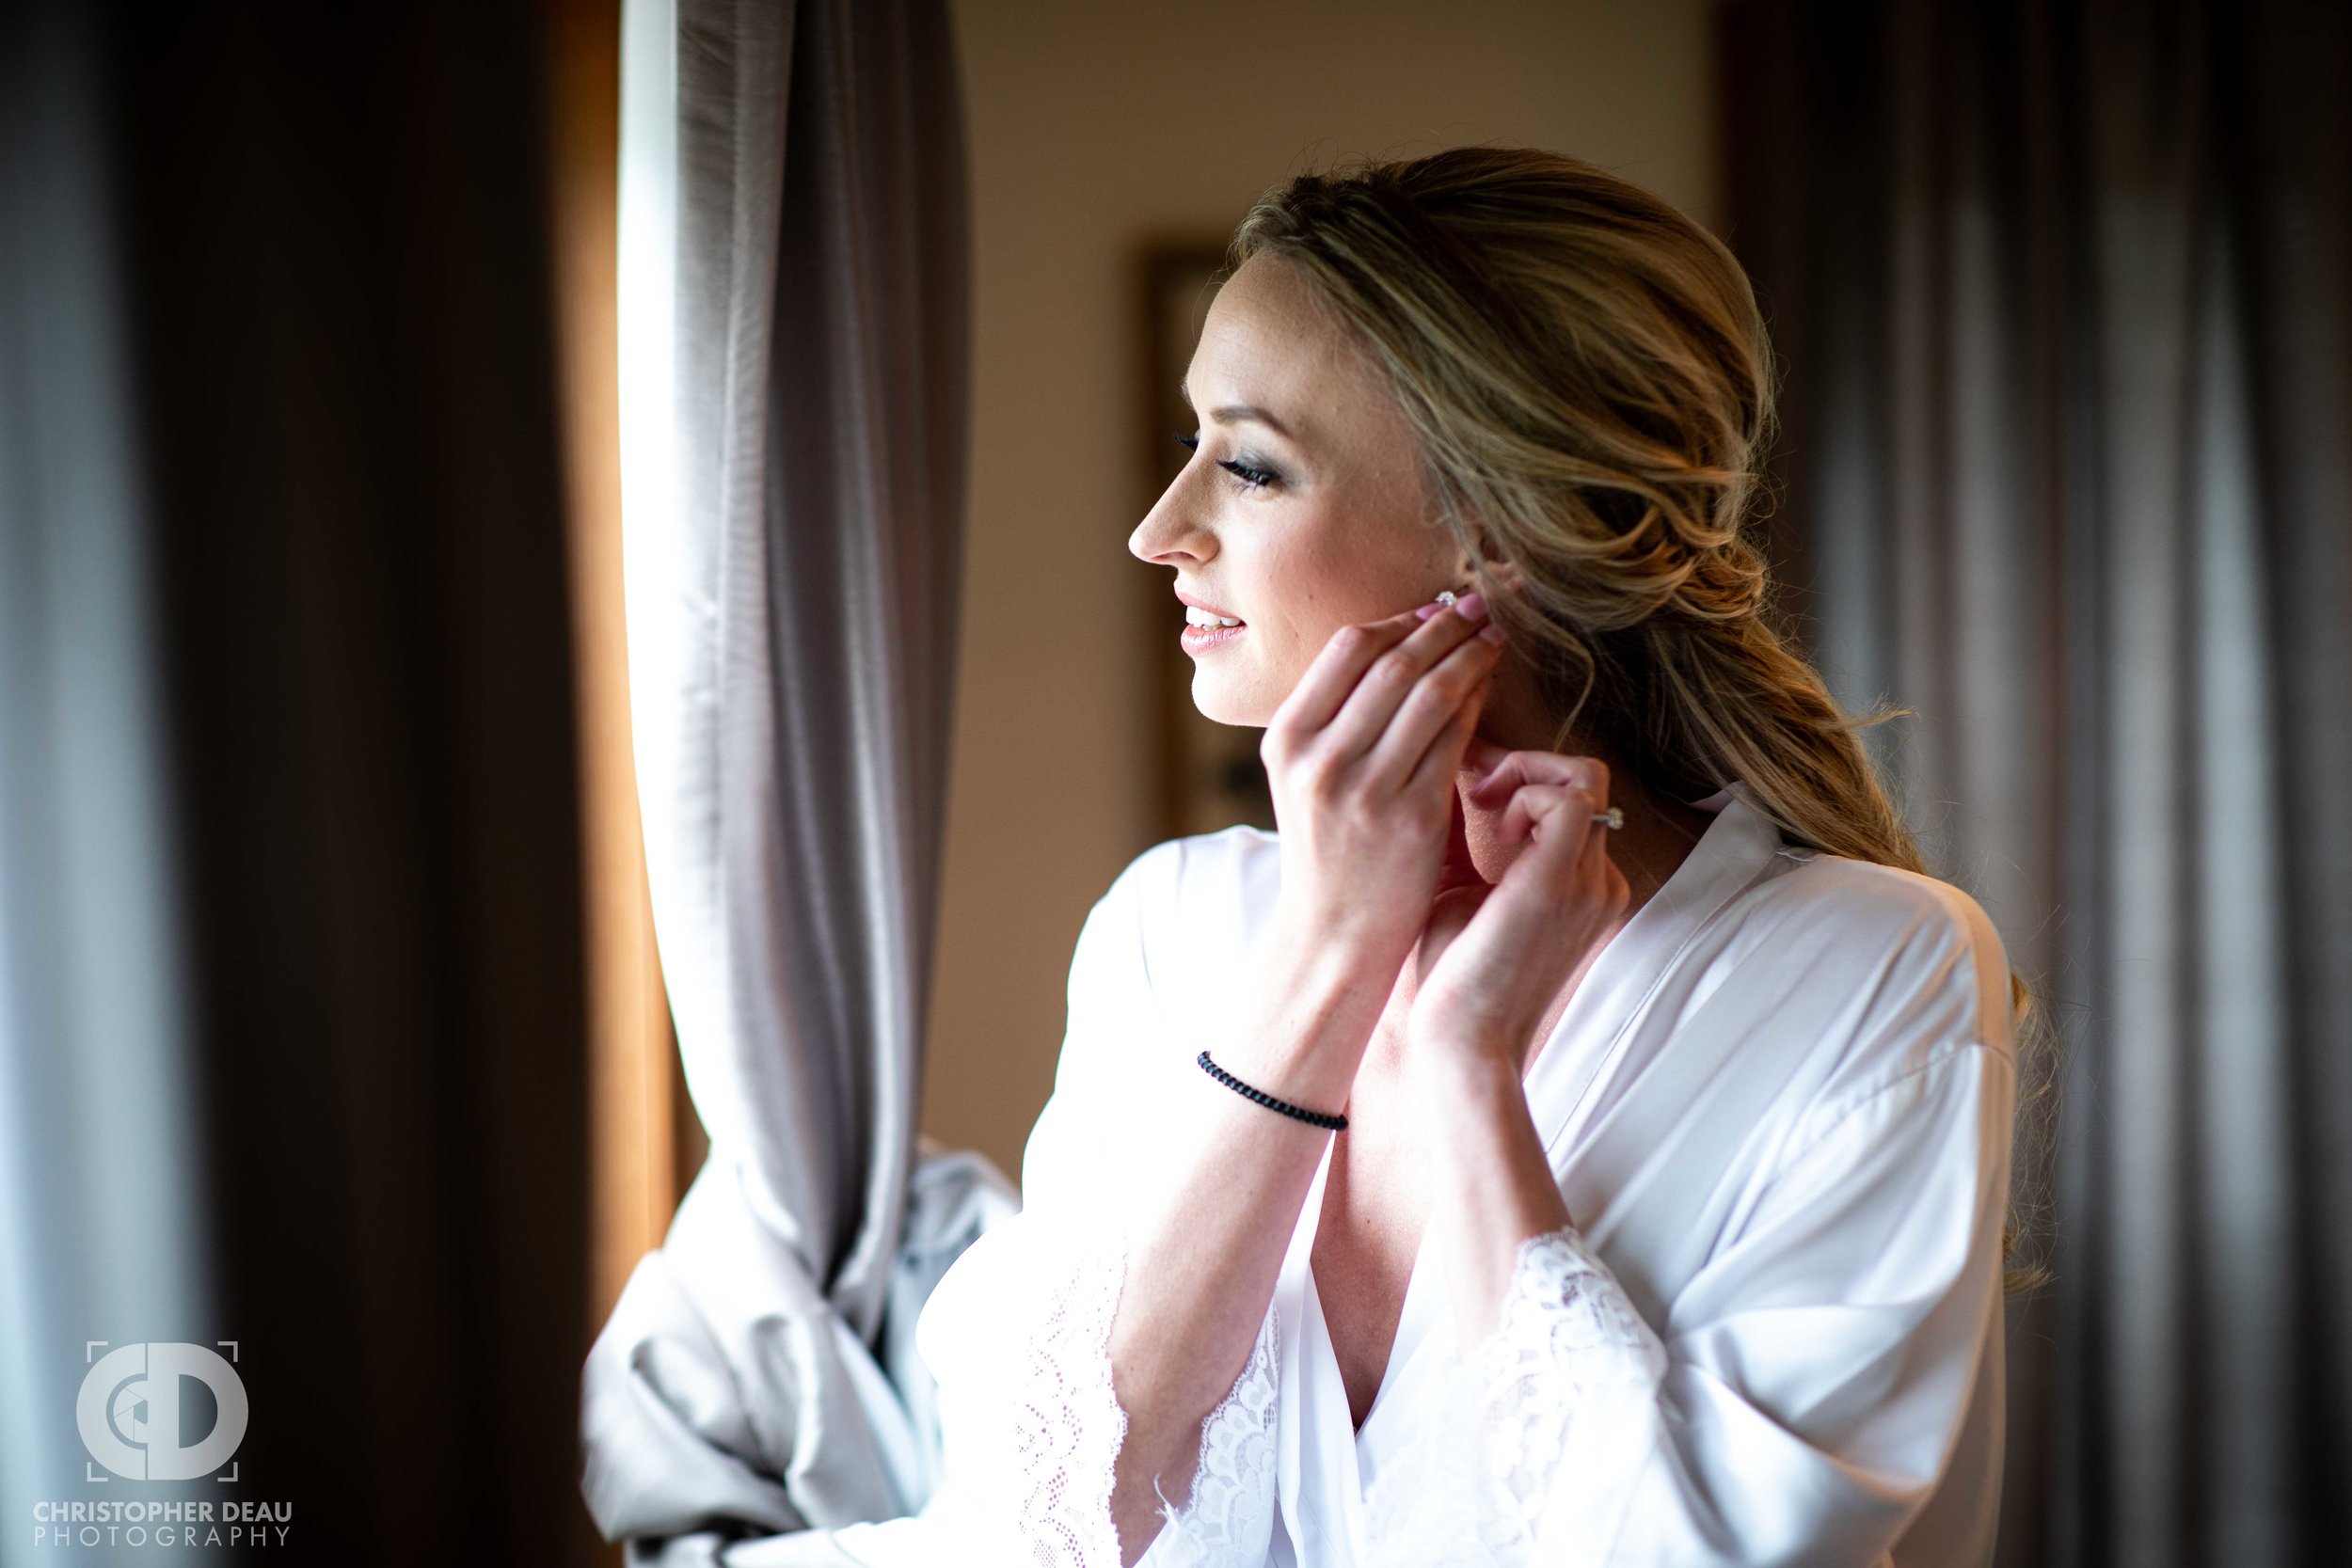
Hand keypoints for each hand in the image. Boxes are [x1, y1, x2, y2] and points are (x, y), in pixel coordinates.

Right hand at [1259, 595, 1505, 977]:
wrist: (1334, 932)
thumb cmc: (1327, 849)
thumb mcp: (1304, 777)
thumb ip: (1334, 718)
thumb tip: (1391, 645)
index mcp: (1287, 739)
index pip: (1348, 649)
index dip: (1398, 620)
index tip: (1432, 608)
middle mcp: (1321, 758)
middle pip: (1394, 662)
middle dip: (1444, 625)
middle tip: (1478, 604)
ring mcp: (1367, 788)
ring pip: (1431, 693)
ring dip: (1470, 655)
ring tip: (1493, 635)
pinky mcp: (1414, 816)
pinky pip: (1455, 738)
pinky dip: (1477, 702)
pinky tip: (1490, 686)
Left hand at [1402, 742, 1629, 1075]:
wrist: (1461, 1040)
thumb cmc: (1453, 977)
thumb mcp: (1462, 891)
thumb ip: (1467, 839)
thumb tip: (1445, 778)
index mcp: (1582, 885)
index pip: (1573, 796)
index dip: (1520, 774)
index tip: (1466, 782)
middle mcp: (1599, 881)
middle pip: (1584, 777)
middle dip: (1522, 762)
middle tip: (1469, 783)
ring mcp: (1590, 882)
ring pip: (1584, 777)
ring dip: (1524, 773)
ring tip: (1477, 804)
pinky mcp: (1564, 884)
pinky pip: (1570, 798)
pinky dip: (1526, 794)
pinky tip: (1489, 831)